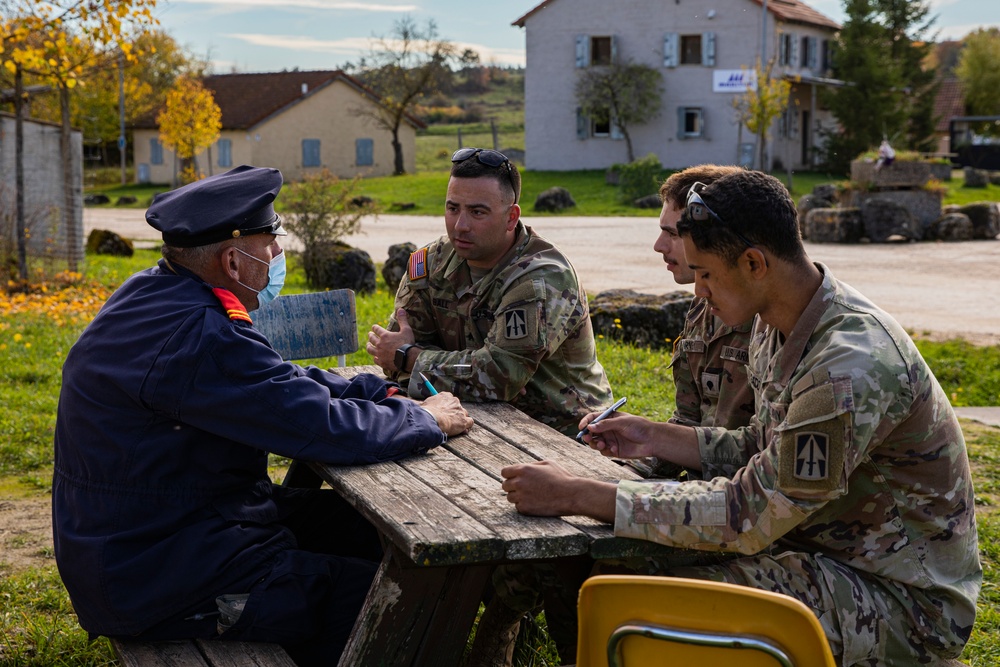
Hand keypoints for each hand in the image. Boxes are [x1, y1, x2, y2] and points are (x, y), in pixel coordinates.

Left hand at [367, 308, 413, 372]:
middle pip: (372, 339)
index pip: (376, 329)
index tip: (374, 327)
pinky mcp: (382, 362)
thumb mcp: (406, 330)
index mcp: (385, 336)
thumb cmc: (407, 343)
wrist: (408, 359)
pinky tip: (375, 357)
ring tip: (368, 345)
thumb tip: (400, 309)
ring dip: (369, 346)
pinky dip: (375, 357)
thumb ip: (402, 320)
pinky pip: (375, 359)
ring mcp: (380, 354)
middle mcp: (380, 344)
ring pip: (370, 349)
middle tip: (370, 334)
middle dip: (370, 335)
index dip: (375, 327)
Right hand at [421, 392, 472, 435]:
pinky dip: (467, 426)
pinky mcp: (464, 420)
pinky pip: (470, 422)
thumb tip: (424, 405)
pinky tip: (463, 430)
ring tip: (455, 427)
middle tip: (449, 421)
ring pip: (464, 415)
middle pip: (458, 407)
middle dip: (454, 414)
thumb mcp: (425, 404)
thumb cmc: (426, 412)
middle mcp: (455, 401)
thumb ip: (429, 403)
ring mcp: (460, 411)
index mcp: (446, 396)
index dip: (448, 407)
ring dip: (461, 420)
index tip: (444, 412)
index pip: (450, 400)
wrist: (432, 419)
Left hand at [500, 461, 615, 520]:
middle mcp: (519, 482)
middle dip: (512, 486)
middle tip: (524, 488)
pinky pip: (518, 507)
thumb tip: (522, 468)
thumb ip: (532, 465)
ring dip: (517, 497)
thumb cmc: (561, 478)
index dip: (510, 475)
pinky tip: (535, 503)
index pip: (504, 472)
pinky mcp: (525, 509)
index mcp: (523, 469)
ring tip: (531, 496)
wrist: (571, 495)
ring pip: (510, 497)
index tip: (515, 478)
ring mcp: (521, 496)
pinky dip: (524, 506)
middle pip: (505, 485)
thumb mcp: (548, 464)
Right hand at [578, 411, 658, 458]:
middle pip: (591, 432)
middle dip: (587, 435)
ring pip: (595, 443)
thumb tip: (590, 427)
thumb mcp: (622, 422)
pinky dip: (607, 450)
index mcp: (609, 418)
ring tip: (602, 445)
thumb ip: (606, 424)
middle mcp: (608, 429)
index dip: (586, 422)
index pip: (593, 418)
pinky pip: (604, 451)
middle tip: (587, 438)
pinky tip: (615, 449)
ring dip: (595, 444)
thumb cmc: (639, 426)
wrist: (652, 440)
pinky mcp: (614, 450)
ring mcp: (610, 440)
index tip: (582, 427)